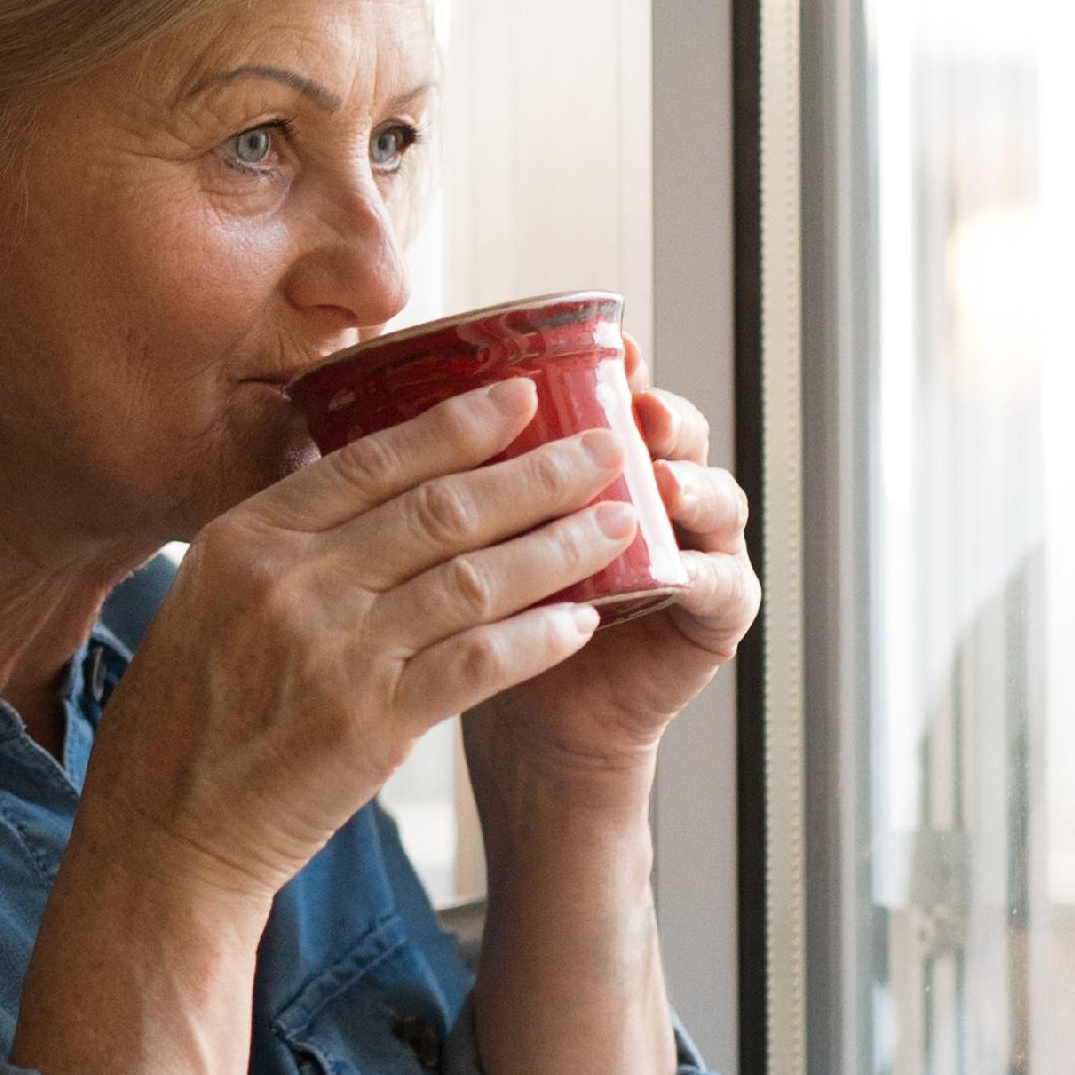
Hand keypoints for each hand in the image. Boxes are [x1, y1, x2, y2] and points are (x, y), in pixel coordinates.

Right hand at [86, 376, 648, 903]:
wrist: (166, 831)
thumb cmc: (185, 718)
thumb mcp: (204, 601)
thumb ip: (280, 545)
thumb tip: (367, 488)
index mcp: (244, 541)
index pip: (370, 461)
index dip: (457, 425)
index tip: (522, 397)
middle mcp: (289, 584)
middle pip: (438, 509)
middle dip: (536, 473)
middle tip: (604, 448)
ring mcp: (332, 653)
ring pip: (473, 579)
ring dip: (558, 547)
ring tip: (618, 525)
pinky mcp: (371, 724)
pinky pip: (478, 662)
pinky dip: (538, 637)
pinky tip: (582, 619)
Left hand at [463, 342, 759, 808]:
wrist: (521, 729)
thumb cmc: (476, 626)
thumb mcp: (452, 544)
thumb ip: (439, 477)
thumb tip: (354, 393)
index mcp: (585, 465)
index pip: (604, 396)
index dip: (601, 368)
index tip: (592, 344)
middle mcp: (647, 493)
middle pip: (667, 431)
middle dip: (652, 410)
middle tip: (633, 398)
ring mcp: (691, 550)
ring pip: (710, 496)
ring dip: (688, 480)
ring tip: (656, 476)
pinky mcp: (711, 618)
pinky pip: (720, 585)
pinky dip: (699, 571)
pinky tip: (672, 566)